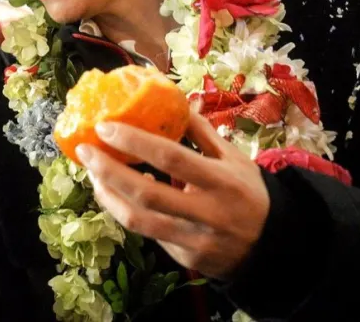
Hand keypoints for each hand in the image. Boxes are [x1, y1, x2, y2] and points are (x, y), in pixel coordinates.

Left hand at [76, 113, 269, 279]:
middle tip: (86, 150)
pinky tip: (113, 194)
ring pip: (139, 221)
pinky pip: (147, 234)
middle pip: (146, 194)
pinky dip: (125, 212)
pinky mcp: (184, 259)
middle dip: (109, 170)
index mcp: (221, 181)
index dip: (134, 142)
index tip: (105, 126)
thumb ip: (202, 132)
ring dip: (108, 195)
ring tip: (93, 173)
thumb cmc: (250, 194)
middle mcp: (206, 213)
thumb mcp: (235, 159)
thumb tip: (172, 100)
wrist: (274, 247)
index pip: (171, 158)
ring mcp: (193, 240)